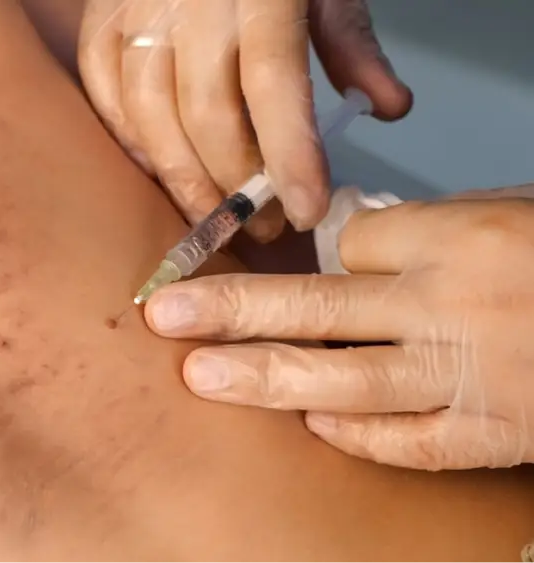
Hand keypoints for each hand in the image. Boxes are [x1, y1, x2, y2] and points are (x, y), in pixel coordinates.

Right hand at [78, 0, 411, 234]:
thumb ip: (351, 44)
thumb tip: (387, 110)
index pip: (273, 85)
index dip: (290, 156)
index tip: (308, 212)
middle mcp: (189, 3)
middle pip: (206, 114)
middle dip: (237, 184)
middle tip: (267, 224)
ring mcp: (136, 14)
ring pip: (149, 118)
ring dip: (184, 180)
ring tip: (217, 213)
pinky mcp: (100, 25)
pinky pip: (109, 100)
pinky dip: (135, 145)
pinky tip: (165, 170)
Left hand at [144, 196, 533, 469]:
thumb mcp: (510, 213)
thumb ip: (429, 229)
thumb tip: (345, 241)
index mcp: (461, 238)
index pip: (349, 243)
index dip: (322, 252)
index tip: (314, 262)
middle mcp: (456, 307)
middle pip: (318, 307)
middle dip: (232, 310)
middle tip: (165, 314)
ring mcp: (473, 375)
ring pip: (345, 380)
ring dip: (264, 378)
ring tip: (200, 377)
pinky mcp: (496, 433)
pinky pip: (410, 440)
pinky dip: (359, 436)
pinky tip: (313, 427)